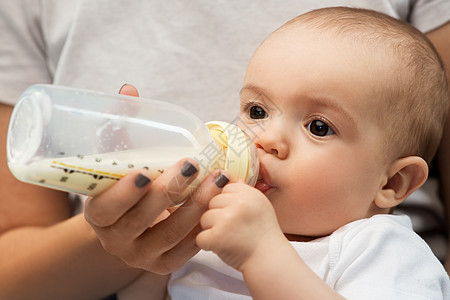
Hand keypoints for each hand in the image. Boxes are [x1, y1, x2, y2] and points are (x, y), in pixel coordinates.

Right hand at [84, 84, 227, 273]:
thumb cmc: (125, 183)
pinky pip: (186, 248)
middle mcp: (116, 240)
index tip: (145, 172)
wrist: (132, 220)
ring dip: (195, 207)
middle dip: (168, 193)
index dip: (123, 194)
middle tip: (191, 166)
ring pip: (169, 236)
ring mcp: (141, 255)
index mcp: (98, 215)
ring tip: (217, 180)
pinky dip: (204, 225)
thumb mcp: (118, 157)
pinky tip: (219, 202)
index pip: (105, 209)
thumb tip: (129, 91)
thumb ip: (121, 126)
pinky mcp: (164, 263)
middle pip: (141, 222)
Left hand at [196, 181, 283, 270]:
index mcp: (249, 193)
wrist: (269, 260)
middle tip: (233, 229)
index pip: (224, 188)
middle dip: (217, 216)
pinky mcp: (217, 237)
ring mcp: (227, 219)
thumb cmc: (263, 235)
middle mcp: (239, 203)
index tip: (236, 215)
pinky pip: (200, 237)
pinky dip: (208, 245)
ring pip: (204, 218)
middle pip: (212, 202)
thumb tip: (226, 176)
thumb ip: (243, 192)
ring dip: (211, 230)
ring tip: (228, 238)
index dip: (226, 203)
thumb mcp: (260, 206)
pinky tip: (222, 247)